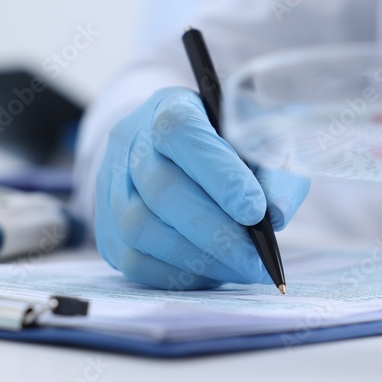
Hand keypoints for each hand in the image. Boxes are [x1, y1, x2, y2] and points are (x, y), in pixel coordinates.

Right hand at [95, 87, 309, 289]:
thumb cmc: (228, 143)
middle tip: (255, 260)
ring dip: (196, 258)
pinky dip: (174, 274)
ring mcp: (110, 184)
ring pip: (140, 227)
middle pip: (161, 189)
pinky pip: (131, 259)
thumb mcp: (261, 141)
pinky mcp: (105, 226)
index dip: (219, 175)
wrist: (179, 150)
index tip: (256, 212)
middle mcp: (131, 141)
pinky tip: (209, 273)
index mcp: (170, 107)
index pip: (183, 134)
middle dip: (215, 233)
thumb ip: (275, 171)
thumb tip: (276, 214)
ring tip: (238, 269)